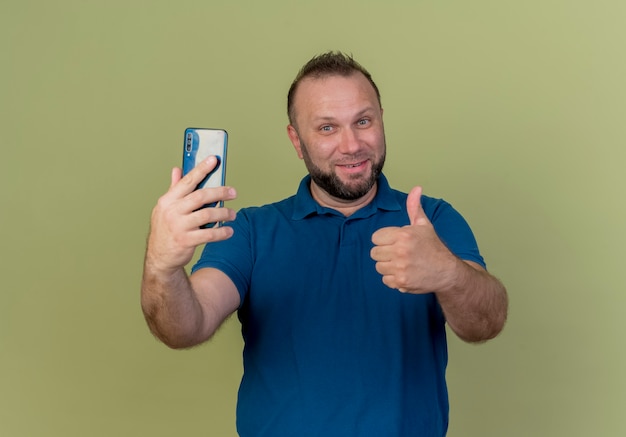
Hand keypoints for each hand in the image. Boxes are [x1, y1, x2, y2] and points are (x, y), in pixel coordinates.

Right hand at [145, 156, 236, 272]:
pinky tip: (229, 231)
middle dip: (220, 192)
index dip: (201, 169)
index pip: (187, 181)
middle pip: (201, 196)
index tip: (214, 159)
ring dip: (224, 213)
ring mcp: (179, 226)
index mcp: (168, 200)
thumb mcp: (165, 208)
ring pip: (207, 214)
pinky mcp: (186, 241)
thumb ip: (174, 189)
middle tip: (233, 193)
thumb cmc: (165, 229)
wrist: (159, 257)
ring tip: (232, 214)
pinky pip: (209, 234)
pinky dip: (222, 232)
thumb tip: (177, 169)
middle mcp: (172, 211)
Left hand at [370, 186, 455, 292]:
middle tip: (399, 254)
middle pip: (374, 253)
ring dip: (388, 266)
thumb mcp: (424, 225)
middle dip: (385, 253)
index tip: (396, 242)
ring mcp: (400, 268)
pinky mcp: (401, 282)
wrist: (447, 272)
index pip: (375, 238)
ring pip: (379, 267)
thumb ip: (414, 207)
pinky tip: (405, 273)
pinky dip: (393, 279)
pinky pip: (385, 280)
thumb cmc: (434, 247)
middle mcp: (400, 251)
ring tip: (402, 263)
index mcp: (403, 235)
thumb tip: (416, 188)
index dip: (385, 240)